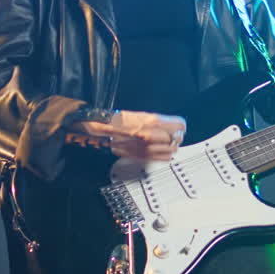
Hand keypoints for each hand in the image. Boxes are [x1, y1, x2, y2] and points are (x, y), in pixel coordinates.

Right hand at [70, 110, 186, 160]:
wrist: (95, 129)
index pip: (177, 125)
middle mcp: (148, 134)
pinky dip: (163, 156)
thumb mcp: (135, 115)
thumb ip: (152, 120)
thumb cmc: (113, 119)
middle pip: (175, 139)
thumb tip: (168, 123)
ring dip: (170, 148)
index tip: (179, 126)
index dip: (179, 126)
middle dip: (176, 138)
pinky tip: (161, 153)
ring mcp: (142, 147)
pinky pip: (158, 159)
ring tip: (168, 145)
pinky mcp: (137, 155)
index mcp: (149, 120)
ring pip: (168, 150)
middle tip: (175, 136)